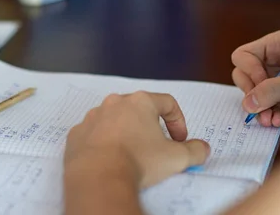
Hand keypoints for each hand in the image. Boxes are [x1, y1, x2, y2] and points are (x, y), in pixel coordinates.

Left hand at [64, 92, 210, 188]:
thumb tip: (203, 148)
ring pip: (115, 121)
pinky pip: (94, 135)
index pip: (167, 103)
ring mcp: (93, 117)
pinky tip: (110, 161)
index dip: (178, 121)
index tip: (180, 141)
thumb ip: (195, 150)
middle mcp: (115, 103)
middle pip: (139, 109)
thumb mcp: (176, 158)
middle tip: (157, 148)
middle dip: (151, 127)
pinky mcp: (76, 133)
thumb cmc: (139, 161)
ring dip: (126, 134)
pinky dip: (104, 144)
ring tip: (132, 156)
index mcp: (140, 102)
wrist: (98, 177)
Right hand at [231, 30, 279, 126]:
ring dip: (259, 108)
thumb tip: (247, 104)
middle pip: (244, 75)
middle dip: (251, 93)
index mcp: (277, 45)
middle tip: (259, 107)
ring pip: (255, 94)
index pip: (244, 56)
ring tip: (269, 120)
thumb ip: (273, 90)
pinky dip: (270, 114)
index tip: (261, 85)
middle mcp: (275, 61)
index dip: (248, 71)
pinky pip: (268, 106)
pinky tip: (277, 121)